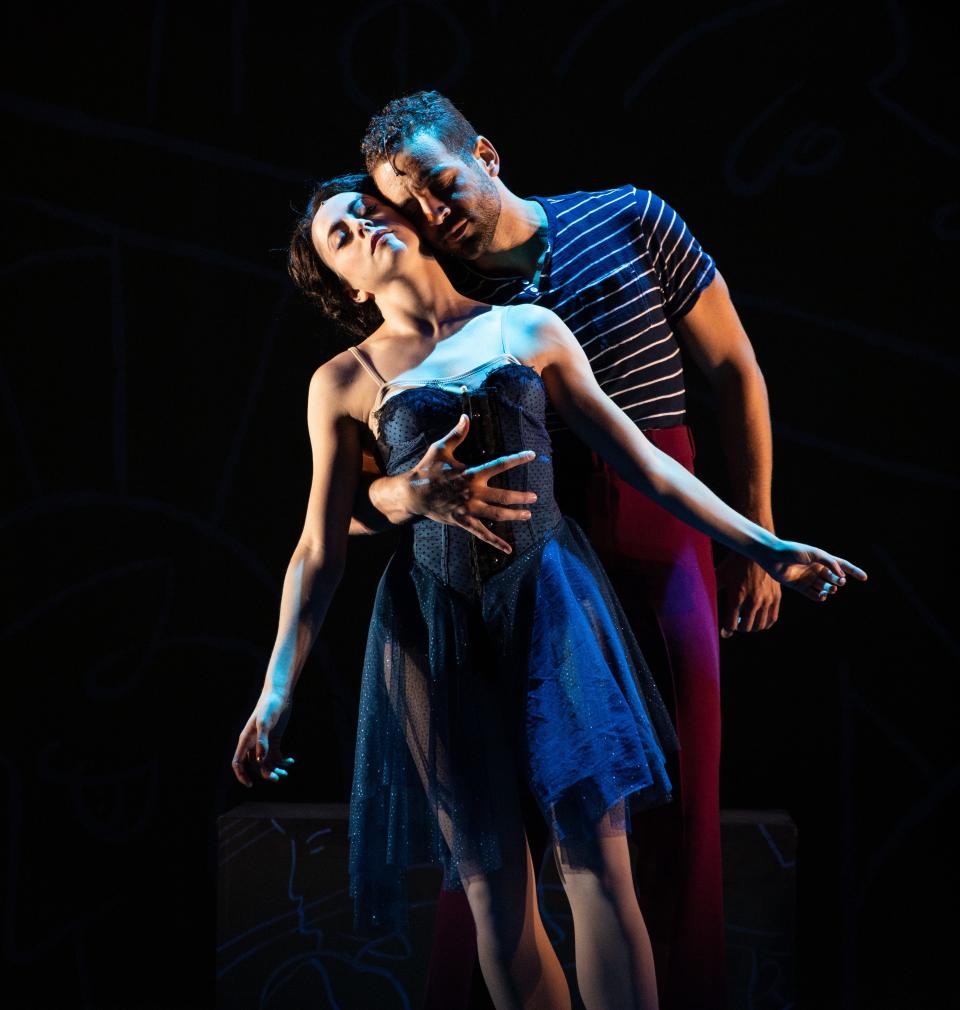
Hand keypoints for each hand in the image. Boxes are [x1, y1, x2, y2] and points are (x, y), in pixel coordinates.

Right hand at [231, 690, 295, 787]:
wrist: (280, 694)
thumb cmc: (269, 706)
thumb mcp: (265, 722)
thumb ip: (262, 740)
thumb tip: (261, 760)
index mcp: (246, 740)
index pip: (238, 762)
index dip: (241, 775)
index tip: (250, 784)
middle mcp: (253, 743)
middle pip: (255, 765)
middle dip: (265, 773)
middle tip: (278, 777)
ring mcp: (264, 742)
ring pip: (267, 762)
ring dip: (275, 769)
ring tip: (286, 771)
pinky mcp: (274, 740)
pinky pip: (276, 756)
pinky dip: (283, 761)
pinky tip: (291, 761)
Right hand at [389, 414, 538, 552]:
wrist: (412, 494)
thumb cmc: (427, 470)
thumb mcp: (440, 449)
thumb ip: (456, 434)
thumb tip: (466, 416)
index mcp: (471, 474)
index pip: (500, 464)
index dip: (517, 459)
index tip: (532, 456)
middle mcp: (473, 492)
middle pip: (503, 495)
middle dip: (520, 497)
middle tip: (534, 497)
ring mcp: (469, 509)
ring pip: (497, 515)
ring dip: (514, 515)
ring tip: (528, 514)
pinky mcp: (463, 521)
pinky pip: (482, 534)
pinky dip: (496, 542)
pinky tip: (508, 549)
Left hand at [716, 552, 782, 636]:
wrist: (756, 550)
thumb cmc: (734, 563)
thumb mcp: (720, 575)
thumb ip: (712, 589)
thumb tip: (699, 600)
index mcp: (736, 596)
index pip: (731, 624)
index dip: (726, 631)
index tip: (724, 632)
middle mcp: (753, 600)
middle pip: (746, 628)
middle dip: (739, 628)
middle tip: (735, 624)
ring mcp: (766, 599)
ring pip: (759, 626)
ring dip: (751, 628)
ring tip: (746, 623)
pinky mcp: (776, 597)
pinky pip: (772, 619)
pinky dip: (765, 624)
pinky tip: (759, 621)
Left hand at [759, 540, 867, 602]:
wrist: (772, 557)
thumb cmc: (793, 551)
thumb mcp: (814, 553)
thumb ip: (829, 562)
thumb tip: (841, 575)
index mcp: (822, 559)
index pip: (841, 565)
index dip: (853, 571)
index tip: (865, 578)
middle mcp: (816, 569)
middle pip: (834, 578)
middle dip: (838, 581)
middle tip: (839, 582)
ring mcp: (808, 578)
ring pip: (825, 588)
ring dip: (829, 590)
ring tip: (829, 589)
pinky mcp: (800, 587)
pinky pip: (813, 595)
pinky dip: (819, 597)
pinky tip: (821, 596)